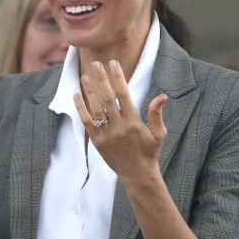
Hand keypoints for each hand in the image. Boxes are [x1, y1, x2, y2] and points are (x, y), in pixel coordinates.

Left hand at [74, 60, 165, 181]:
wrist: (137, 175)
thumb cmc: (149, 152)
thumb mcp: (159, 133)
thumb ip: (157, 113)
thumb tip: (162, 95)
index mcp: (134, 122)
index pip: (124, 95)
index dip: (118, 78)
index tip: (113, 64)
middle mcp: (119, 127)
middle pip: (107, 98)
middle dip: (101, 80)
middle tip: (96, 63)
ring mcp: (106, 134)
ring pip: (95, 108)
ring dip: (89, 91)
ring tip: (85, 76)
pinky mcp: (97, 141)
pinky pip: (86, 121)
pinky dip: (80, 108)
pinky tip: (76, 95)